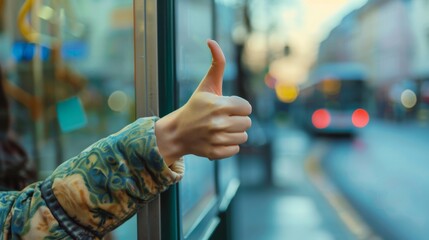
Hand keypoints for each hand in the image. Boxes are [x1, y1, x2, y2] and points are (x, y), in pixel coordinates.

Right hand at [156, 40, 251, 165]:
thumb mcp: (206, 85)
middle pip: (247, 123)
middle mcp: (218, 123)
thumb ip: (216, 63)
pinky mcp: (215, 153)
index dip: (238, 107)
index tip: (226, 107)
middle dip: (237, 120)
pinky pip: (235, 149)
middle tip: (222, 119)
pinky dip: (228, 146)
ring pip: (243, 137)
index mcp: (219, 105)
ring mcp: (216, 139)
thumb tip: (211, 41)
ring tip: (220, 129)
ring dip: (234, 133)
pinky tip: (217, 140)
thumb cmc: (195, 106)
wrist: (177, 132)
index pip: (246, 108)